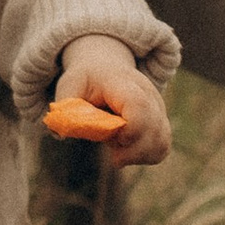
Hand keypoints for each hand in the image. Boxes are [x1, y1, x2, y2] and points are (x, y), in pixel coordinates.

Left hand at [54, 37, 171, 170]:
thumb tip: (62, 135)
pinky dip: (146, 157)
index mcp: (123, 83)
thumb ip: (66, 109)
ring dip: (139, 156)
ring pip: (161, 142)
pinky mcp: (160, 122)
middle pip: (154, 128)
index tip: (117, 140)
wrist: (106, 68)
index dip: (132, 128)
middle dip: (133, 151)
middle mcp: (147, 95)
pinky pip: (162, 147)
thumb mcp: (70, 85)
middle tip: (113, 155)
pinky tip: (128, 152)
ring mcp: (157, 109)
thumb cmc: (87, 80)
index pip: (139, 105)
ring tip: (119, 150)